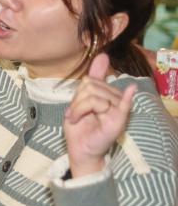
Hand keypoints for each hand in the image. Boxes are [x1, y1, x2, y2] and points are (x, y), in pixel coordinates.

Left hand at [63, 54, 134, 177]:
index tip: (73, 111)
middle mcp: (115, 100)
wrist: (80, 149)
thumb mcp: (81, 100)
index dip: (78, 94)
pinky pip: (123, 106)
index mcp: (106, 94)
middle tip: (74, 116)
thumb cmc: (80, 127)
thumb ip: (93, 80)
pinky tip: (132, 90)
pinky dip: (127, 98)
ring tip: (78, 120)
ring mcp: (118, 110)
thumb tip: (104, 55)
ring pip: (93, 96)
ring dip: (78, 109)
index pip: (91, 80)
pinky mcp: (118, 120)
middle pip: (90, 87)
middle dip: (76, 102)